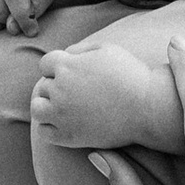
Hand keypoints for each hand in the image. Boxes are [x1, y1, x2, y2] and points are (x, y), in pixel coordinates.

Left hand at [26, 40, 165, 148]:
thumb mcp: (107, 48)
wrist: (147, 107)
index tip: (74, 75)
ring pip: (37, 109)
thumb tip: (65, 54)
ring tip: (64, 108)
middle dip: (56, 87)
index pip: (45, 64)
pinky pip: (45, 132)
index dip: (58, 68)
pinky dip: (50, 128)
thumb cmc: (130, 74)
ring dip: (46, 107)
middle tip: (78, 94)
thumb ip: (80, 48)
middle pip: (43, 86)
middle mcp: (59, 89)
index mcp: (66, 65)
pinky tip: (66, 124)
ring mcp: (61, 114)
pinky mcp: (68, 136)